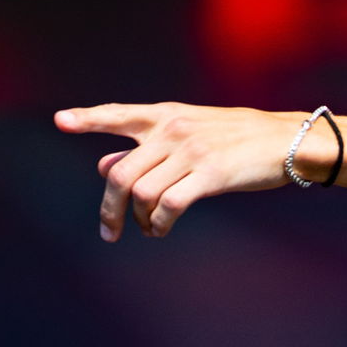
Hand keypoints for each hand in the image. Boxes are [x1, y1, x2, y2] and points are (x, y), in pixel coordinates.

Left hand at [55, 102, 311, 240]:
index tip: (60, 121)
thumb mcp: (190, 134)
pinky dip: (159, 224)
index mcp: (167, 115)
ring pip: (141, 193)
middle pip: (120, 174)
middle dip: (109, 209)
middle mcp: (173, 129)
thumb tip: (103, 165)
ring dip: (139, 220)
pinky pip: (168, 205)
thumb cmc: (237, 139)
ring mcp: (191, 150)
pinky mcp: (210, 173)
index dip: (88, 118)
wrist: (286, 140)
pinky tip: (162, 229)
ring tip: (149, 229)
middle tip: (109, 232)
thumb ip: (147, 148)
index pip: (119, 114)